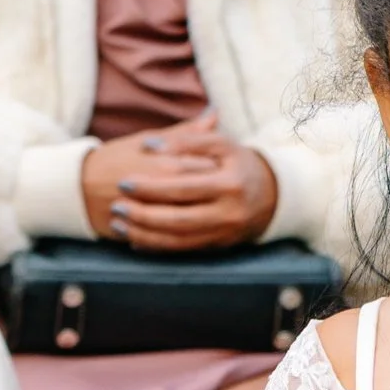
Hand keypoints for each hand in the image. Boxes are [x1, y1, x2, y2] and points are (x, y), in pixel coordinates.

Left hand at [83, 110, 275, 251]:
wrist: (274, 195)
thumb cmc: (239, 164)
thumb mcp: (221, 145)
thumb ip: (187, 139)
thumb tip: (149, 145)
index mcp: (229, 184)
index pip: (183, 187)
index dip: (151, 187)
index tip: (123, 182)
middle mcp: (229, 213)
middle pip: (178, 219)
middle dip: (143, 215)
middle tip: (116, 207)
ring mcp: (225, 233)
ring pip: (179, 240)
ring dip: (145, 234)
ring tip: (119, 224)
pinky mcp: (220, 246)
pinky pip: (184, 250)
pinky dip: (158, 247)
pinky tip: (135, 239)